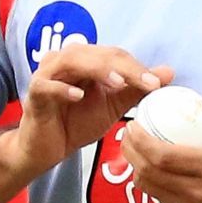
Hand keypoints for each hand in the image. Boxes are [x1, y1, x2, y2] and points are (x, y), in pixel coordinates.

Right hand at [8, 45, 172, 180]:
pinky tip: (79, 96)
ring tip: (118, 83)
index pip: (114, 55)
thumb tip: (167, 72)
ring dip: (97, 69)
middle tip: (146, 83)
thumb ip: (136, 88)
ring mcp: (47, 74)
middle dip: (124, 67)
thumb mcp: (112, 105)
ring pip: (72, 61)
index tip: (158, 83)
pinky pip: (47, 85)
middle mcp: (65, 60)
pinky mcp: (34, 93)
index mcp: (85, 59)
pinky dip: (63, 88)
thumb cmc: (76, 122)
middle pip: (97, 54)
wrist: (46, 148)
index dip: (137, 67)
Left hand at [120, 122, 201, 202]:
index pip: (160, 155)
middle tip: (128, 135)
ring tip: (134, 152)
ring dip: (136, 168)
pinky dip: (151, 183)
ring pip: (148, 188)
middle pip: (147, 171)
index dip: (140, 140)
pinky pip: (160, 200)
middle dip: (130, 151)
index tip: (134, 126)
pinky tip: (153, 173)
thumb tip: (192, 116)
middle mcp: (195, 191)